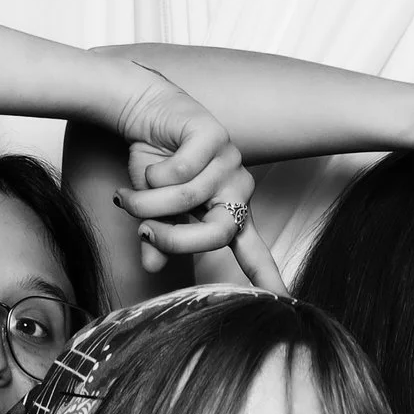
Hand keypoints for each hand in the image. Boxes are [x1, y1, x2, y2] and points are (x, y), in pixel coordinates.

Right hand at [107, 62, 278, 286]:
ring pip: (188, 199)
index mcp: (231, 212)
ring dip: (148, 201)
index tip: (284, 302)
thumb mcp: (153, 210)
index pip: (254, 251)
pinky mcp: (215, 136)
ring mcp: (231, 161)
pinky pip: (182, 169)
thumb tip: (152, 265)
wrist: (143, 111)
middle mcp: (238, 189)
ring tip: (129, 195)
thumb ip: (158, 237)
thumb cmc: (155, 164)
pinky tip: (151, 163)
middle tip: (143, 230)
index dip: (267, 277)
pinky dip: (154, 172)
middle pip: (218, 233)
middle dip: (173, 238)